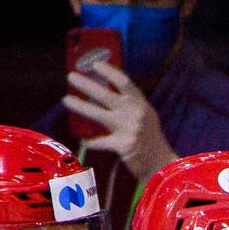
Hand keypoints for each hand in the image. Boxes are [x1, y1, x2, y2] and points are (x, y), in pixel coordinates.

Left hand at [62, 59, 177, 178]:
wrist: (163, 164)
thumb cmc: (151, 138)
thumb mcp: (146, 116)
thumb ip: (130, 104)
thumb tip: (105, 91)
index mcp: (141, 104)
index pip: (124, 82)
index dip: (108, 71)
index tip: (94, 64)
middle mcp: (134, 113)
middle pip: (105, 94)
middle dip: (85, 84)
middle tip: (71, 77)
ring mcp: (128, 129)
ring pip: (97, 114)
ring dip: (80, 106)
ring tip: (65, 100)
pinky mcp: (122, 145)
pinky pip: (100, 142)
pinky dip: (91, 143)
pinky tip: (85, 142)